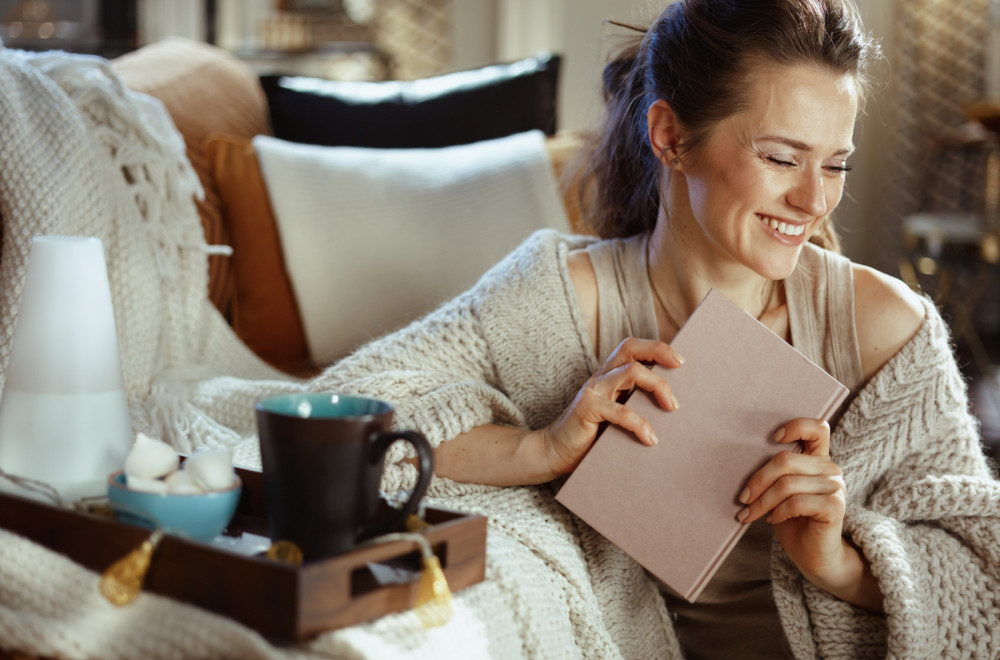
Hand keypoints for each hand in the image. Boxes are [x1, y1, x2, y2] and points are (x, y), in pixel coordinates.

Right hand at [542, 337, 683, 476]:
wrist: (554, 451)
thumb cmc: (589, 435)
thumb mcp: (614, 414)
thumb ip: (632, 403)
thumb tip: (671, 406)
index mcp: (607, 375)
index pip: (631, 348)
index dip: (656, 348)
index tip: (680, 361)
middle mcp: (600, 377)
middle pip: (630, 349)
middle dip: (659, 351)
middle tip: (680, 367)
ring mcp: (593, 390)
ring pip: (632, 372)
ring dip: (658, 386)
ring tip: (671, 407)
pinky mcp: (588, 408)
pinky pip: (622, 411)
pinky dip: (641, 424)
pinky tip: (650, 439)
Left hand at [737, 419, 882, 610]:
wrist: (813, 556)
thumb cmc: (791, 520)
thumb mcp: (778, 492)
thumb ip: (773, 473)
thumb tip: (737, 459)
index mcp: (818, 459)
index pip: (817, 428)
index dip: (795, 426)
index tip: (773, 439)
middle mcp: (830, 469)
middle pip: (785, 460)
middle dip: (757, 481)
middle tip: (742, 500)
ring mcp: (835, 487)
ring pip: (787, 484)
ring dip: (762, 502)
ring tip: (750, 514)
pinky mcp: (835, 507)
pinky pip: (797, 502)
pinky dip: (778, 511)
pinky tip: (772, 519)